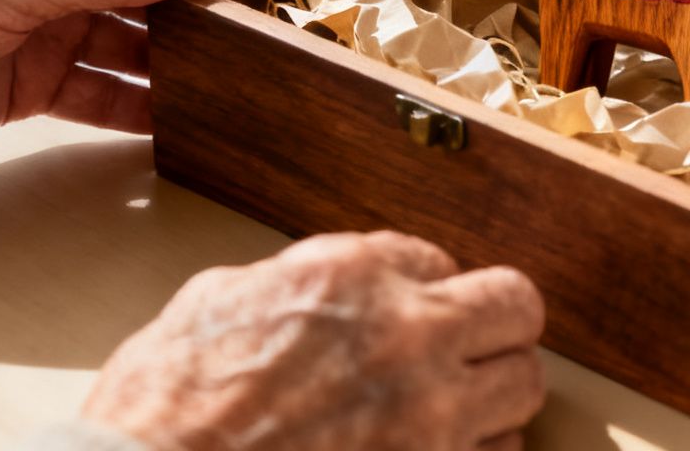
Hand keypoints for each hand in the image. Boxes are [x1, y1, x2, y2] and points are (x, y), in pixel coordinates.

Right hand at [82, 232, 546, 450]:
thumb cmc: (165, 411)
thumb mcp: (216, 303)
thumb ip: (288, 284)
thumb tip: (314, 292)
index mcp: (348, 277)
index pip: (435, 257)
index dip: (420, 286)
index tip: (410, 307)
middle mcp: (405, 335)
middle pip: (515, 304)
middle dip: (494, 320)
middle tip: (470, 340)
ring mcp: (427, 414)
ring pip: (523, 383)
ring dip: (494, 390)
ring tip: (460, 402)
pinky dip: (477, 450)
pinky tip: (442, 449)